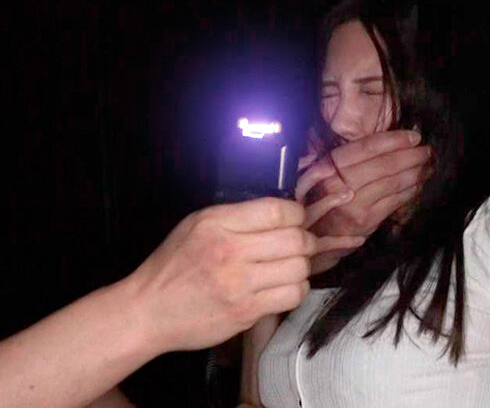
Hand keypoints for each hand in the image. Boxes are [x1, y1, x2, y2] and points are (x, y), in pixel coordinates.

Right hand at [126, 197, 362, 352]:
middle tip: (303, 244)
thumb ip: (237, 216)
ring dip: (303, 266)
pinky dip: (297, 289)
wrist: (149, 311)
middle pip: (295, 239)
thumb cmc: (173, 266)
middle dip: (306, 240)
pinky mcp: (246, 311)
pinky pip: (291, 296)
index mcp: (217, 223)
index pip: (277, 211)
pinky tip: (286, 286)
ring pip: (299, 268)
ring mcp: (239, 284)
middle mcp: (230, 251)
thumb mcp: (196, 225)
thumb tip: (282, 212)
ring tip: (293, 266)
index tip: (297, 219)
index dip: (297, 213)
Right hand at [296, 130, 431, 271]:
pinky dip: (411, 191)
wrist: (314, 235)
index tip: (414, 136)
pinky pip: (395, 201)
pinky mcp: (366, 220)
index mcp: (330, 165)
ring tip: (428, 165)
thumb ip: (351, 159)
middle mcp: (340, 183)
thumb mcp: (327, 173)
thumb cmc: (324, 199)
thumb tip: (389, 141)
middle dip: (411, 155)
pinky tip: (419, 184)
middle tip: (427, 151)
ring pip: (393, 182)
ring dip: (416, 172)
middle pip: (384, 164)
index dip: (394, 139)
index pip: (367, 146)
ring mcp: (354, 204)